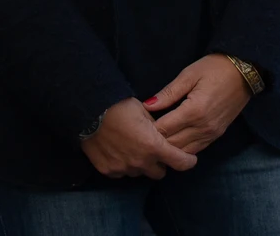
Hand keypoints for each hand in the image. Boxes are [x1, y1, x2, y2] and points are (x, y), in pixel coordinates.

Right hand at [81, 98, 198, 178]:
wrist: (89, 111)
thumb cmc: (120, 106)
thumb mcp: (145, 112)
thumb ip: (158, 128)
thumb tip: (164, 134)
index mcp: (154, 146)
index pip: (180, 163)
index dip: (188, 161)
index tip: (189, 159)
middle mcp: (140, 162)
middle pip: (160, 173)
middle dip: (161, 164)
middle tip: (155, 151)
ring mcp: (123, 168)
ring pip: (140, 173)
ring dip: (141, 164)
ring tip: (133, 149)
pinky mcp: (108, 171)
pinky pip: (122, 173)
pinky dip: (124, 165)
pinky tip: (119, 152)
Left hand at [144, 55, 253, 153]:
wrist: (245, 71)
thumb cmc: (214, 68)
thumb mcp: (188, 75)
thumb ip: (168, 93)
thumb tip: (147, 106)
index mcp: (194, 110)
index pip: (164, 129)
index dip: (148, 130)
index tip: (137, 125)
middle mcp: (204, 127)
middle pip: (172, 144)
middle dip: (156, 142)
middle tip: (142, 136)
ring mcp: (212, 133)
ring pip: (184, 151)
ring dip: (168, 149)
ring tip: (154, 141)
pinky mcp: (217, 135)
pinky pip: (196, 149)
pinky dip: (182, 149)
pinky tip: (172, 144)